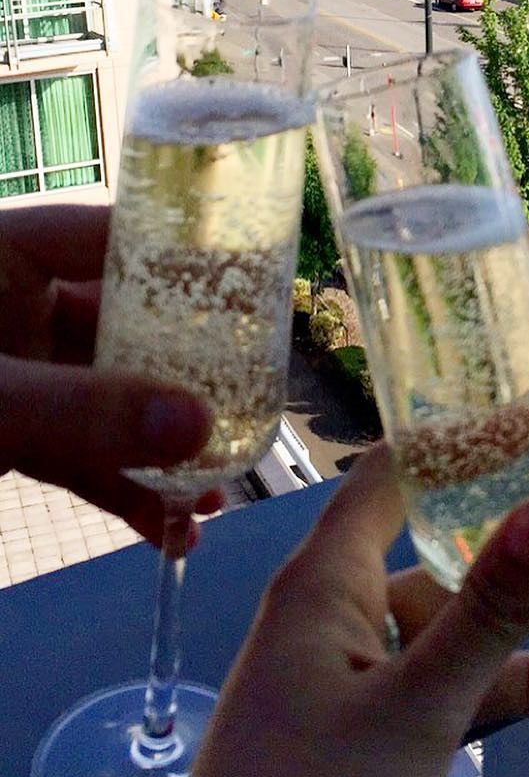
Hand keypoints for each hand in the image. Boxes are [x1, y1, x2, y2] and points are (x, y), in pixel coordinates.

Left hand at [0, 205, 217, 544]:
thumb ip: (83, 413)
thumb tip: (204, 426)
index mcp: (7, 256)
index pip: (120, 242)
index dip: (191, 267)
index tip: (255, 304)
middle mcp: (19, 307)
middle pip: (129, 332)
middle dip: (187, 384)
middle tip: (250, 417)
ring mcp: (15, 375)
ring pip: (109, 403)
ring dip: (160, 452)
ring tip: (213, 499)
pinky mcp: (6, 436)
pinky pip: (78, 455)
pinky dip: (120, 491)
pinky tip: (165, 534)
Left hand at [159, 444, 528, 776]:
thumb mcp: (410, 710)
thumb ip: (485, 615)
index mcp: (327, 590)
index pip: (389, 483)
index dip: (456, 453)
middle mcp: (338, 639)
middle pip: (443, 587)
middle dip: (524, 587)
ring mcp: (352, 716)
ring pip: (454, 681)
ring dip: (528, 687)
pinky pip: (444, 774)